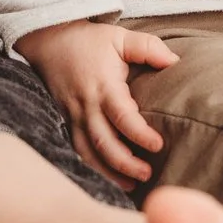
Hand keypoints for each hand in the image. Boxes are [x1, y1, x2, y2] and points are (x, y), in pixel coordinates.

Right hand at [17, 18, 178, 187]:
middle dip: (125, 163)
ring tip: (131, 185)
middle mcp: (86, 106)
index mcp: (104, 86)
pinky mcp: (66, 123)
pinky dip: (92, 168)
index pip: (121, 116)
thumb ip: (148, 47)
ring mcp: (73, 117)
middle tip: (147, 174)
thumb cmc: (88, 41)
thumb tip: (175, 62)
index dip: (139, 133)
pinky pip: (77, 151)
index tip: (158, 145)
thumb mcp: (119, 37)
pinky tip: (109, 179)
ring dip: (108, 172)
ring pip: (88, 152)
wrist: (47, 42)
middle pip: (103, 142)